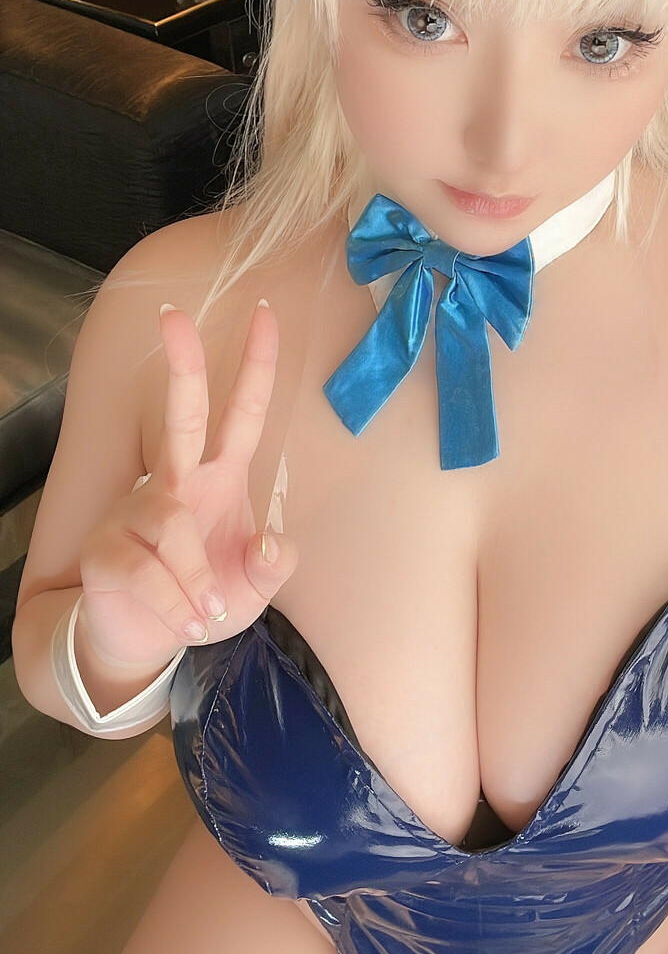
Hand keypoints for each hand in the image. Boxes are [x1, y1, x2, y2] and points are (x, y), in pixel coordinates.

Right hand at [78, 301, 297, 671]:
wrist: (147, 640)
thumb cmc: (205, 599)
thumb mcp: (254, 587)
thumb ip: (275, 566)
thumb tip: (275, 542)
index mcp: (220, 479)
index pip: (243, 413)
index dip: (257, 367)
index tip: (267, 313)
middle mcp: (178, 483)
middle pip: (182, 415)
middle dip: (183, 365)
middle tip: (174, 315)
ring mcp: (137, 511)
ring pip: (173, 524)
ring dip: (195, 577)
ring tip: (207, 612)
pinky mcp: (106, 548)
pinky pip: (147, 571)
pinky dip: (175, 604)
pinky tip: (185, 623)